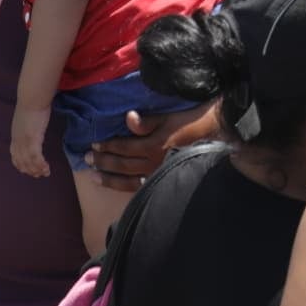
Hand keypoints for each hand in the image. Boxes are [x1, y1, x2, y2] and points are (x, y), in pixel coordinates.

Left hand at [10, 107, 51, 178]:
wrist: (32, 98)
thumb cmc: (32, 104)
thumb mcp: (25, 118)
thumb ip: (26, 124)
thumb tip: (31, 125)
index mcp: (15, 136)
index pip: (15, 155)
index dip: (21, 164)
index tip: (28, 170)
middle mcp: (17, 141)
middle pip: (21, 161)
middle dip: (30, 170)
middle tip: (39, 175)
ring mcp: (24, 141)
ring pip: (28, 161)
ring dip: (37, 169)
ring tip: (45, 173)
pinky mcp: (33, 139)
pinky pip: (36, 157)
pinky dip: (40, 164)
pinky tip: (46, 167)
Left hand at [91, 99, 222, 182]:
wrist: (219, 136)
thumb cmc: (194, 122)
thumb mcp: (170, 117)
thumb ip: (148, 121)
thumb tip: (128, 118)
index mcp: (155, 145)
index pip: (125, 148)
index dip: (108, 146)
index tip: (94, 144)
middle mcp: (155, 163)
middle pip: (123, 164)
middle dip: (103, 161)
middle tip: (86, 158)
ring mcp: (160, 174)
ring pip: (129, 180)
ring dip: (109, 178)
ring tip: (94, 175)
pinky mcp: (165, 180)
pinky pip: (141, 188)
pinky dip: (126, 188)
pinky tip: (118, 187)